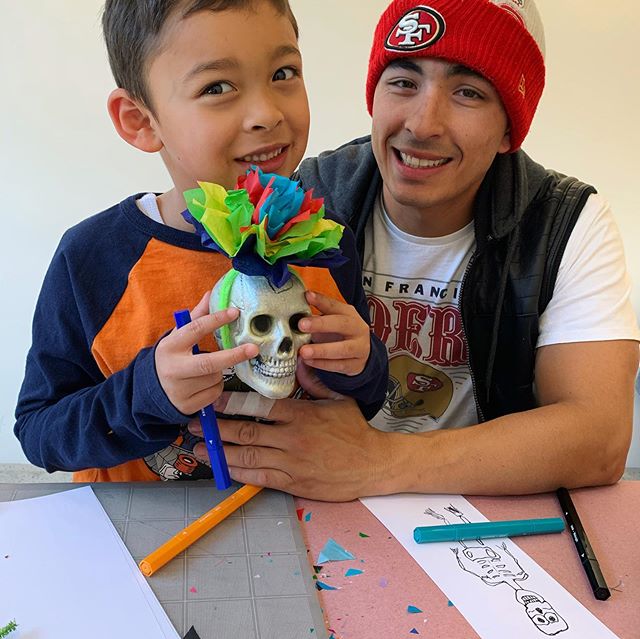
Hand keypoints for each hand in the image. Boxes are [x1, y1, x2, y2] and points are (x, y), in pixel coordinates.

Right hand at [155, 291, 258, 414]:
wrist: (150, 392)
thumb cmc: (172, 357)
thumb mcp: (178, 337)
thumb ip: (196, 317)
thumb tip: (211, 294)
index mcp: (170, 346)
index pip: (195, 329)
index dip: (216, 320)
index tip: (235, 312)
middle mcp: (173, 369)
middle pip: (208, 363)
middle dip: (233, 356)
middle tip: (253, 349)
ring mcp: (180, 389)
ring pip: (215, 377)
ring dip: (220, 372)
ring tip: (206, 370)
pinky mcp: (188, 405)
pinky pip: (215, 393)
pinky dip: (216, 386)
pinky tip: (203, 384)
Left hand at [190, 391, 393, 500]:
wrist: (372, 464)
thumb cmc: (355, 431)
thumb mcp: (338, 399)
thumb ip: (315, 382)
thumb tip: (299, 361)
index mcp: (301, 414)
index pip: (260, 407)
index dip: (232, 404)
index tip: (214, 401)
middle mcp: (292, 438)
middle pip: (246, 432)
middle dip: (216, 429)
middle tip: (194, 425)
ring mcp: (291, 462)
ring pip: (248, 456)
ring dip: (220, 452)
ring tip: (199, 447)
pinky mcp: (293, 483)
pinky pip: (260, 478)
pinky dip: (239, 473)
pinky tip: (223, 468)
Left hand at [297, 290, 370, 375]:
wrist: (362, 353)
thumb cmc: (342, 334)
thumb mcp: (332, 321)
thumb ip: (316, 317)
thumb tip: (294, 316)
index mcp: (349, 314)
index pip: (335, 305)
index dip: (321, 301)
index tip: (307, 296)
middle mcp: (357, 329)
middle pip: (342, 324)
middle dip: (321, 324)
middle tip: (302, 325)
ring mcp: (359, 347)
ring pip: (342, 349)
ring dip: (321, 350)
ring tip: (303, 351)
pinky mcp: (355, 364)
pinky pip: (339, 365)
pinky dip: (323, 364)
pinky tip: (309, 361)